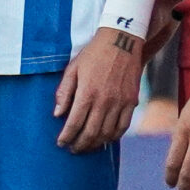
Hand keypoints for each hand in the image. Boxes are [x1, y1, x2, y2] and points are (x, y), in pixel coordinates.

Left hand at [54, 27, 143, 152]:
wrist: (122, 41)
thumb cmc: (93, 54)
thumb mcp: (73, 69)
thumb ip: (64, 92)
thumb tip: (57, 114)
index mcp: (87, 92)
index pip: (74, 123)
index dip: (66, 137)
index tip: (61, 143)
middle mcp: (104, 100)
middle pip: (90, 133)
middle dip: (79, 145)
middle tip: (72, 149)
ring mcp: (120, 102)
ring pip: (107, 133)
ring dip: (95, 144)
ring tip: (87, 146)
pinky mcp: (131, 101)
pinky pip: (123, 126)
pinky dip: (113, 136)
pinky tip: (105, 138)